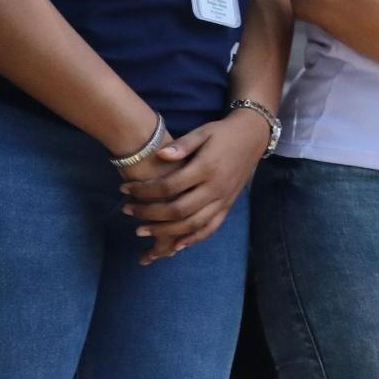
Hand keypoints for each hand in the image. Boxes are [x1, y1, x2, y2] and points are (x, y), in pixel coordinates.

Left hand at [118, 112, 269, 264]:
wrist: (253, 137)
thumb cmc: (223, 133)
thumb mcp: (203, 132)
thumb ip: (182, 145)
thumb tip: (160, 154)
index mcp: (207, 168)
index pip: (169, 186)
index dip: (144, 190)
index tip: (125, 188)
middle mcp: (216, 187)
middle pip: (178, 210)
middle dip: (149, 213)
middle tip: (127, 210)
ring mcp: (224, 199)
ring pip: (192, 224)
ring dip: (165, 231)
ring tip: (141, 230)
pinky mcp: (228, 205)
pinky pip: (211, 227)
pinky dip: (193, 239)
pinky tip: (175, 246)